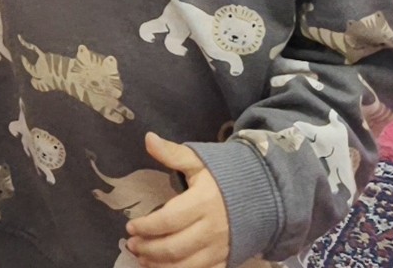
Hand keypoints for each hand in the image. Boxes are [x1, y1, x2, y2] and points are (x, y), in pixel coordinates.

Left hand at [127, 134, 228, 267]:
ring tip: (142, 258)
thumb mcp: (200, 161)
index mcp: (203, 202)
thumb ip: (173, 153)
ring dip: (158, 264)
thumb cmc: (225, 177)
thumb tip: (148, 138)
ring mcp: (219, 248)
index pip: (169, 220)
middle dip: (148, 248)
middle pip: (174, 247)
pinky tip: (162, 267)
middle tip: (132, 244)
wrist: (263, 194)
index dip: (146, 226)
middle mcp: (212, 228)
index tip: (130, 226)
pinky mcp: (224, 260)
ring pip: (184, 265)